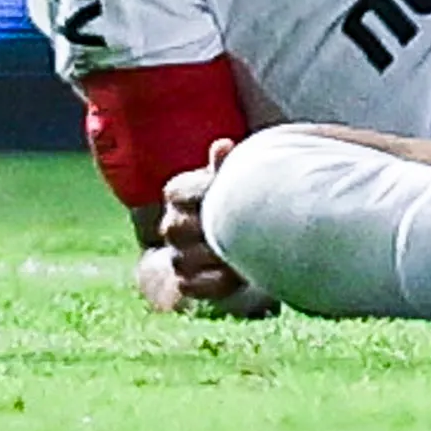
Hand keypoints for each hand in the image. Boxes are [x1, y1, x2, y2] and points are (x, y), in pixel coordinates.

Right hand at [144, 143, 271, 314]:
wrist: (257, 237)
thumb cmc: (246, 199)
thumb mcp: (240, 178)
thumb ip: (229, 166)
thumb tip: (222, 145)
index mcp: (181, 192)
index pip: (178, 193)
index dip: (205, 193)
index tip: (234, 192)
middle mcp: (173, 224)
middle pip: (174, 229)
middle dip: (210, 228)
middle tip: (243, 226)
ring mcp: (178, 254)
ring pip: (181, 259)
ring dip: (216, 257)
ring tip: (246, 251)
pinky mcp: (187, 281)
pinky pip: (189, 285)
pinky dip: (214, 282)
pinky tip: (238, 273)